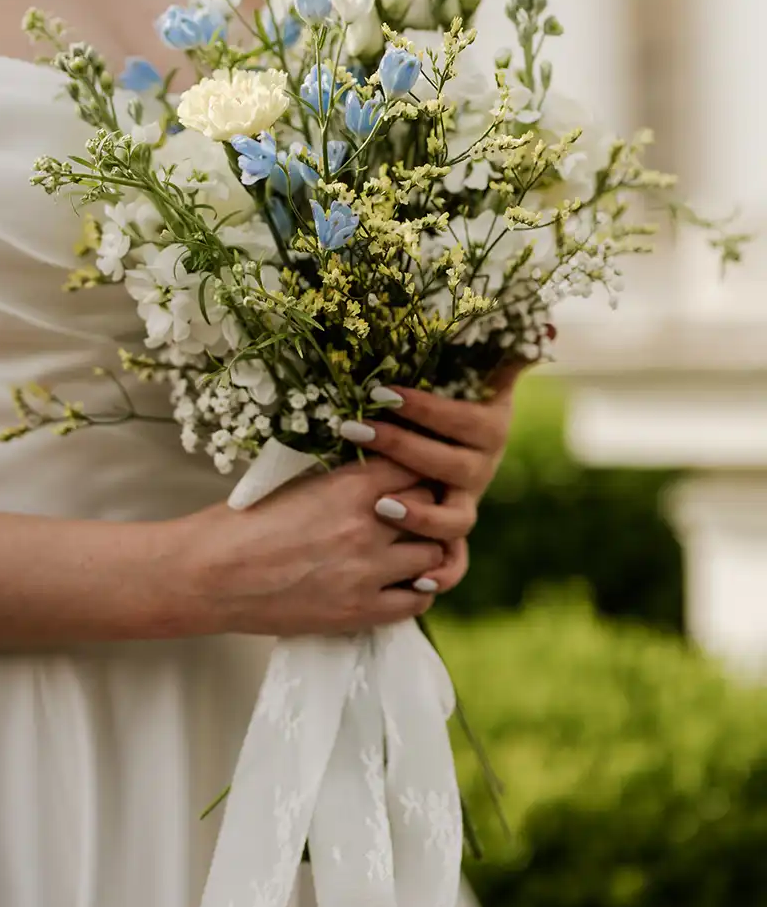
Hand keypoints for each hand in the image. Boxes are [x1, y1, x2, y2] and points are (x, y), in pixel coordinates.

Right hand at [167, 456, 474, 637]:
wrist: (210, 575)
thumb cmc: (244, 522)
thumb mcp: (299, 482)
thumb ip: (348, 480)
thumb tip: (383, 476)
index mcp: (352, 487)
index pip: (420, 469)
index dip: (421, 471)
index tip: (415, 476)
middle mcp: (369, 527)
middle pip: (437, 511)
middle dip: (432, 509)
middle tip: (422, 511)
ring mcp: (368, 573)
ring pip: (435, 558)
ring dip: (427, 550)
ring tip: (412, 547)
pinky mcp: (360, 613)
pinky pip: (417, 602)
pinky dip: (417, 590)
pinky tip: (403, 581)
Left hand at [339, 362, 525, 594]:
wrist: (441, 438)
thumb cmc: (447, 394)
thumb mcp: (467, 368)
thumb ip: (499, 347)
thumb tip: (550, 327)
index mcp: (490, 425)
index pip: (463, 418)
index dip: (426, 408)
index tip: (382, 391)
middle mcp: (482, 467)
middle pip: (452, 466)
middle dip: (402, 448)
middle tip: (356, 429)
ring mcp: (467, 502)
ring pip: (456, 520)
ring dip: (420, 516)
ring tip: (380, 504)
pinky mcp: (452, 534)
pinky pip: (455, 564)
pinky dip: (441, 575)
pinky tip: (416, 579)